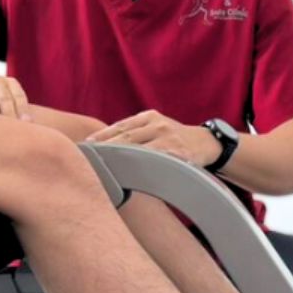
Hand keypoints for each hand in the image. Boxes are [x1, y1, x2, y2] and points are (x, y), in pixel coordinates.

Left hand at [90, 110, 222, 167]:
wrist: (207, 143)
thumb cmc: (174, 138)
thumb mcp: (156, 127)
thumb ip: (134, 133)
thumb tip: (102, 145)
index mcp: (149, 116)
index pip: (120, 126)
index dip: (102, 137)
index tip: (85, 146)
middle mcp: (158, 124)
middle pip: (126, 138)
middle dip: (106, 148)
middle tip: (88, 158)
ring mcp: (169, 138)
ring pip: (139, 150)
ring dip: (119, 159)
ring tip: (103, 168)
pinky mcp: (179, 153)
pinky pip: (157, 162)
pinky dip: (142, 168)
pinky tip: (130, 175)